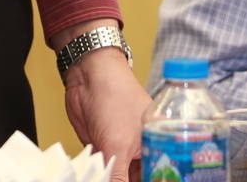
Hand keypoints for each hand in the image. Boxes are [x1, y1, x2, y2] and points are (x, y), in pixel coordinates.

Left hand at [64, 40, 148, 180]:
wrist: (89, 75)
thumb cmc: (115, 97)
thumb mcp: (119, 144)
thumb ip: (119, 176)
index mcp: (157, 146)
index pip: (157, 175)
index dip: (152, 181)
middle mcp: (141, 149)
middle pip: (136, 177)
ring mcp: (120, 148)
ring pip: (116, 176)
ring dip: (107, 179)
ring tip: (98, 178)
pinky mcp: (100, 147)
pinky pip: (100, 170)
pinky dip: (95, 176)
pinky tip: (90, 176)